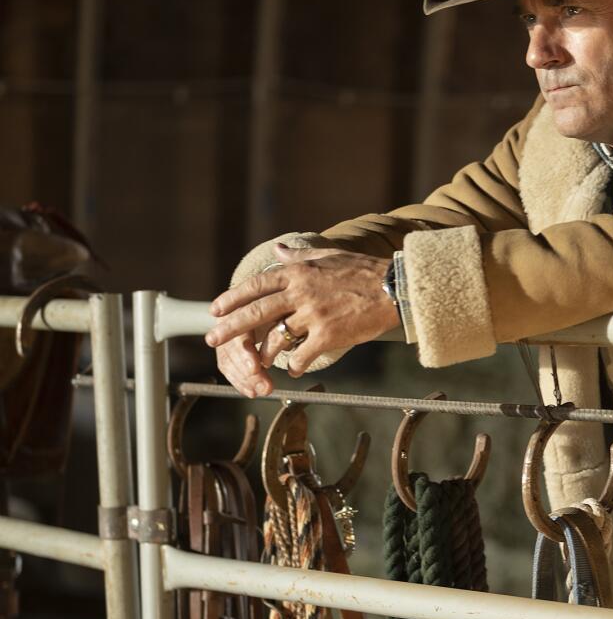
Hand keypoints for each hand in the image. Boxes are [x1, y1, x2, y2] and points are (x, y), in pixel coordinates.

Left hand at [207, 243, 398, 397]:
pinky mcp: (328, 336)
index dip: (233, 298)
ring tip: (256, 363)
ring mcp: (314, 315)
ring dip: (264, 353)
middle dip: (231, 327)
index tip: (216, 309)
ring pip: (277, 338)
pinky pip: (302, 355)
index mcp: (298, 272)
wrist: (394, 288)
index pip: (256, 285)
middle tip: (212, 338)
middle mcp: (301, 293)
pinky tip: (292, 370)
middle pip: (256, 312)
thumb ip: (299, 254)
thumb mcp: (328, 255)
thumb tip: (277, 249)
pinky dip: (295, 365)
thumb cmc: (363, 270)